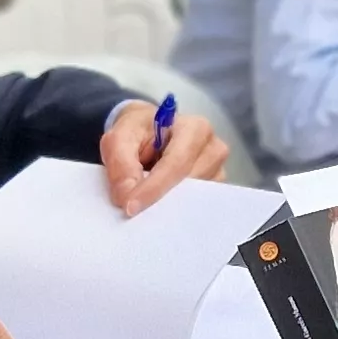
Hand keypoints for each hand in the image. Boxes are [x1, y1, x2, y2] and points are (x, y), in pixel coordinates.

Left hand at [100, 100, 229, 213]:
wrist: (147, 134)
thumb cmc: (137, 132)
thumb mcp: (119, 138)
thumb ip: (120, 163)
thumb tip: (127, 196)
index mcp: (194, 128)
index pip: (177, 163)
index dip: (153, 188)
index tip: (130, 207)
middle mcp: (213, 148)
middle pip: (189, 184)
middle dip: (159, 198)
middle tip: (131, 208)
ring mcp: (218, 171)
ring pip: (194, 199)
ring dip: (167, 204)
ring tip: (145, 199)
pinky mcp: (214, 190)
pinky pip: (197, 207)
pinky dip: (175, 210)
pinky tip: (159, 205)